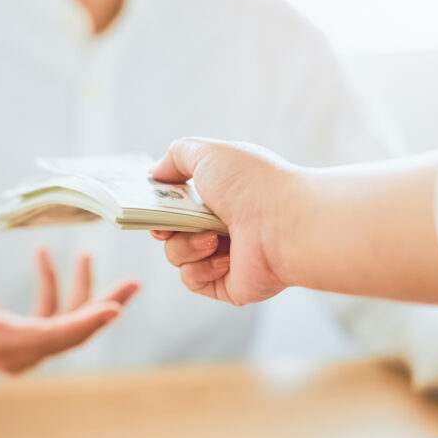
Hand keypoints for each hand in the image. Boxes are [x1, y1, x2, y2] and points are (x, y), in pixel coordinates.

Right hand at [0, 249, 139, 373]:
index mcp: (0, 343)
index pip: (52, 336)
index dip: (84, 322)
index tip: (114, 308)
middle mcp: (18, 353)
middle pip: (71, 334)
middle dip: (103, 308)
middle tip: (133, 283)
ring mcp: (25, 350)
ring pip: (68, 326)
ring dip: (84, 294)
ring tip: (89, 256)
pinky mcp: (27, 341)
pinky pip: (53, 317)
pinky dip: (54, 289)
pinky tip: (43, 256)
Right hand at [150, 138, 299, 305]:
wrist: (283, 223)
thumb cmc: (251, 185)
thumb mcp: (208, 153)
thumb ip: (176, 156)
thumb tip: (155, 175)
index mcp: (220, 195)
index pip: (176, 203)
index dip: (159, 204)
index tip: (154, 204)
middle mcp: (222, 225)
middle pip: (170, 230)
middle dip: (166, 226)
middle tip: (174, 223)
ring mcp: (223, 256)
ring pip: (176, 256)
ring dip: (186, 246)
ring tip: (214, 237)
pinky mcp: (225, 284)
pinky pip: (192, 279)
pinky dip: (202, 267)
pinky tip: (226, 258)